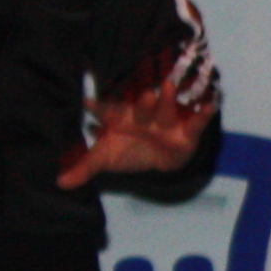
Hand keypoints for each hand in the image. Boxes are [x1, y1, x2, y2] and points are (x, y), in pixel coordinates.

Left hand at [59, 70, 210, 187]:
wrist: (160, 155)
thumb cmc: (129, 150)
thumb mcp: (105, 158)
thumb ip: (84, 167)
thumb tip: (59, 183)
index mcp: (121, 119)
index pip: (108, 113)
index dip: (98, 109)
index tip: (87, 103)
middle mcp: (144, 115)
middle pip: (142, 108)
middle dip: (143, 102)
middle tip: (143, 94)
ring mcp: (166, 120)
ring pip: (167, 108)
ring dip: (168, 98)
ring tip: (168, 86)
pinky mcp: (188, 129)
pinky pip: (197, 120)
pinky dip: (204, 113)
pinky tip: (211, 104)